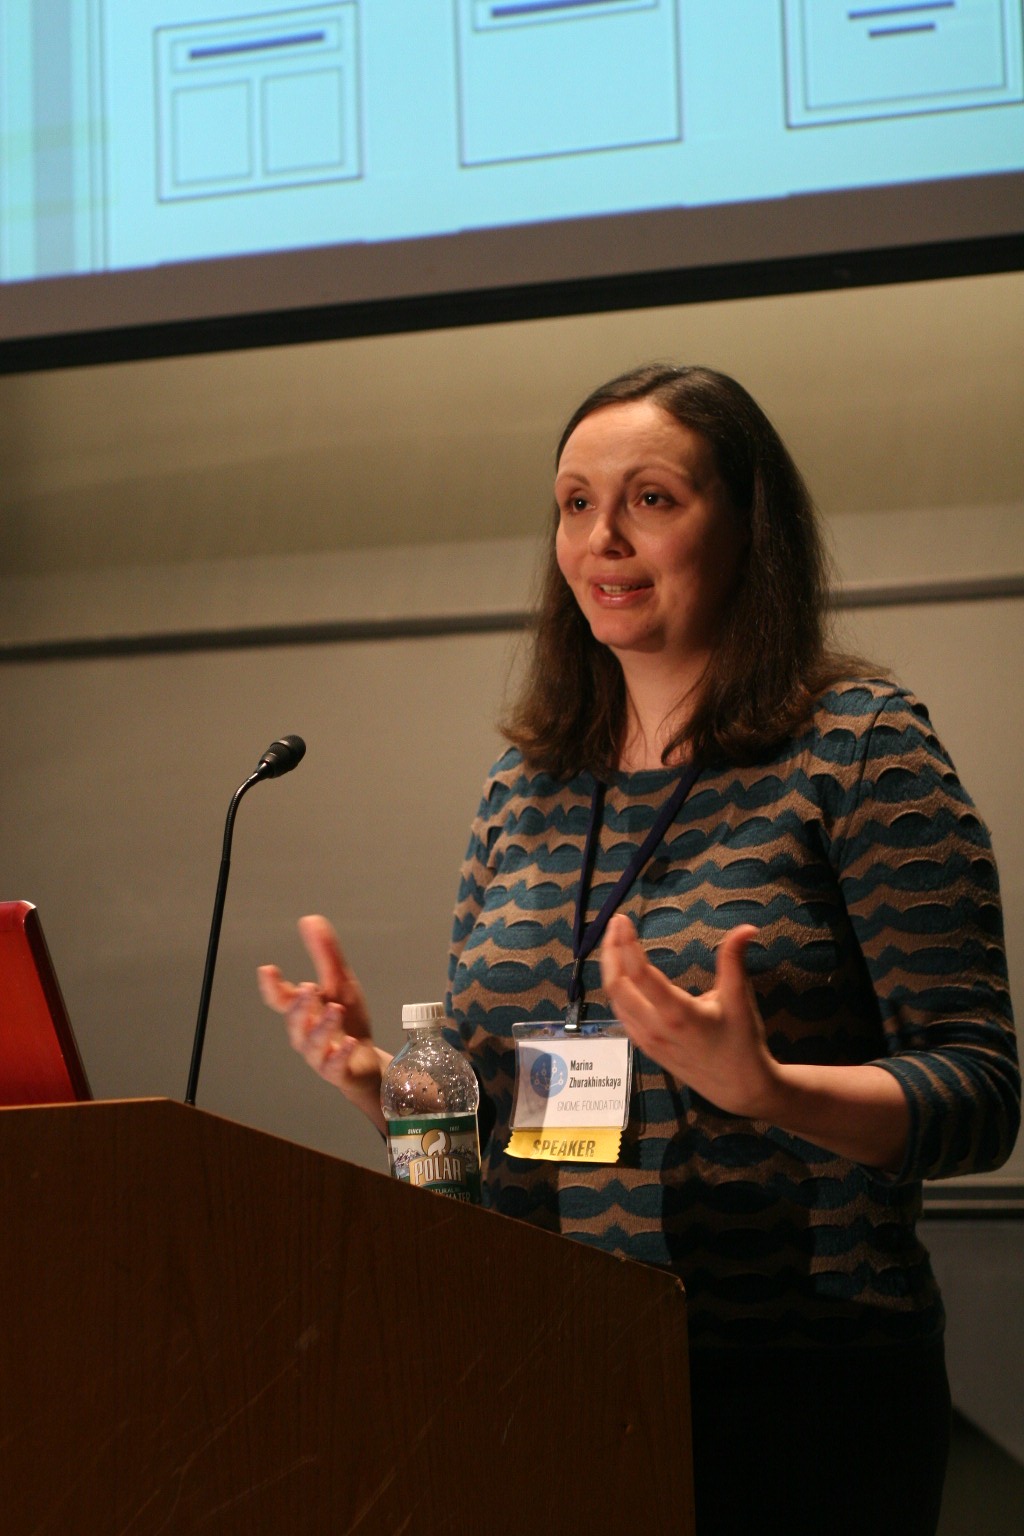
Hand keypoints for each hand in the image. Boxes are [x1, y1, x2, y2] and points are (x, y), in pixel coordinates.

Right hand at [258, 915, 388, 1129]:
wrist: (367, 1063)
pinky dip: (340, 1055)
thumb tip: (309, 920)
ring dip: (321, 1027)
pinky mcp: (339, 1072)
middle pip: (294, 1022)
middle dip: (299, 1006)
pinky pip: (334, 1067)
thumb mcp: (340, 983)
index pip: (281, 1000)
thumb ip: (325, 954)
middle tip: (308, 989)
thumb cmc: (349, 1023)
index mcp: (304, 1012)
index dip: (272, 987)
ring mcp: (321, 1055)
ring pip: (312, 1044)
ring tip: (335, 1009)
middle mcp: (307, 1034)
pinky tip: (349, 1042)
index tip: (267, 969)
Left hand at [599, 913, 780, 1118]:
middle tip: (615, 925)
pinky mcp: (645, 1047)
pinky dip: (617, 989)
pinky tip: (621, 973)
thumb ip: (734, 960)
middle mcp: (656, 1028)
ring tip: (615, 942)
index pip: (640, 974)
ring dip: (610, 969)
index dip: (626, 944)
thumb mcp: (739, 999)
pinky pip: (621, 1013)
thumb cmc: (742, 1042)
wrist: (739, 1088)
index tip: (622, 920)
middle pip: (617, 985)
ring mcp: (647, 1040)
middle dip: (611, 950)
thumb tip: (747, 927)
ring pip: (614, 1000)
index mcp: (679, 1014)